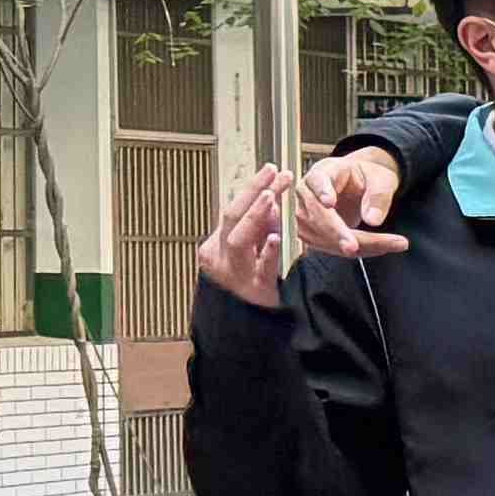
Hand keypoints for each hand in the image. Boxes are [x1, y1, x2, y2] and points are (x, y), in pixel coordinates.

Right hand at [195, 164, 311, 311]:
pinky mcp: (254, 290)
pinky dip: (266, 252)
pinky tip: (275, 237)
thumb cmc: (251, 284)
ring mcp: (234, 273)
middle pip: (231, 217)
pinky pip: (259, 269)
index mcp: (217, 245)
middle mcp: (219, 257)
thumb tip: (268, 198)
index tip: (272, 169)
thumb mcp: (251, 250)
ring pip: (238, 240)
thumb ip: (258, 227)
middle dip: (254, 193)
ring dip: (255, 216)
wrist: (250, 326)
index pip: (233, 209)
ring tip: (271, 196)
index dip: (252, 188)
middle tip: (277, 174)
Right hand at [299, 149, 407, 249]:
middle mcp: (307, 192)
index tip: (329, 202)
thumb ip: (378, 195)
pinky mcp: (311, 232)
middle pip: (317, 215)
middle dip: (338, 234)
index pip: (318, 180)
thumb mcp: (381, 179)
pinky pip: (329, 245)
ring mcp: (305, 214)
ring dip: (353, 246)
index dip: (322, 192)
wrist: (360, 184)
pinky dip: (355, 250)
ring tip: (388, 245)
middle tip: (356, 246)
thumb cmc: (367, 177)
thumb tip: (372, 220)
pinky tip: (377, 248)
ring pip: (322, 236)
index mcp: (323, 171)